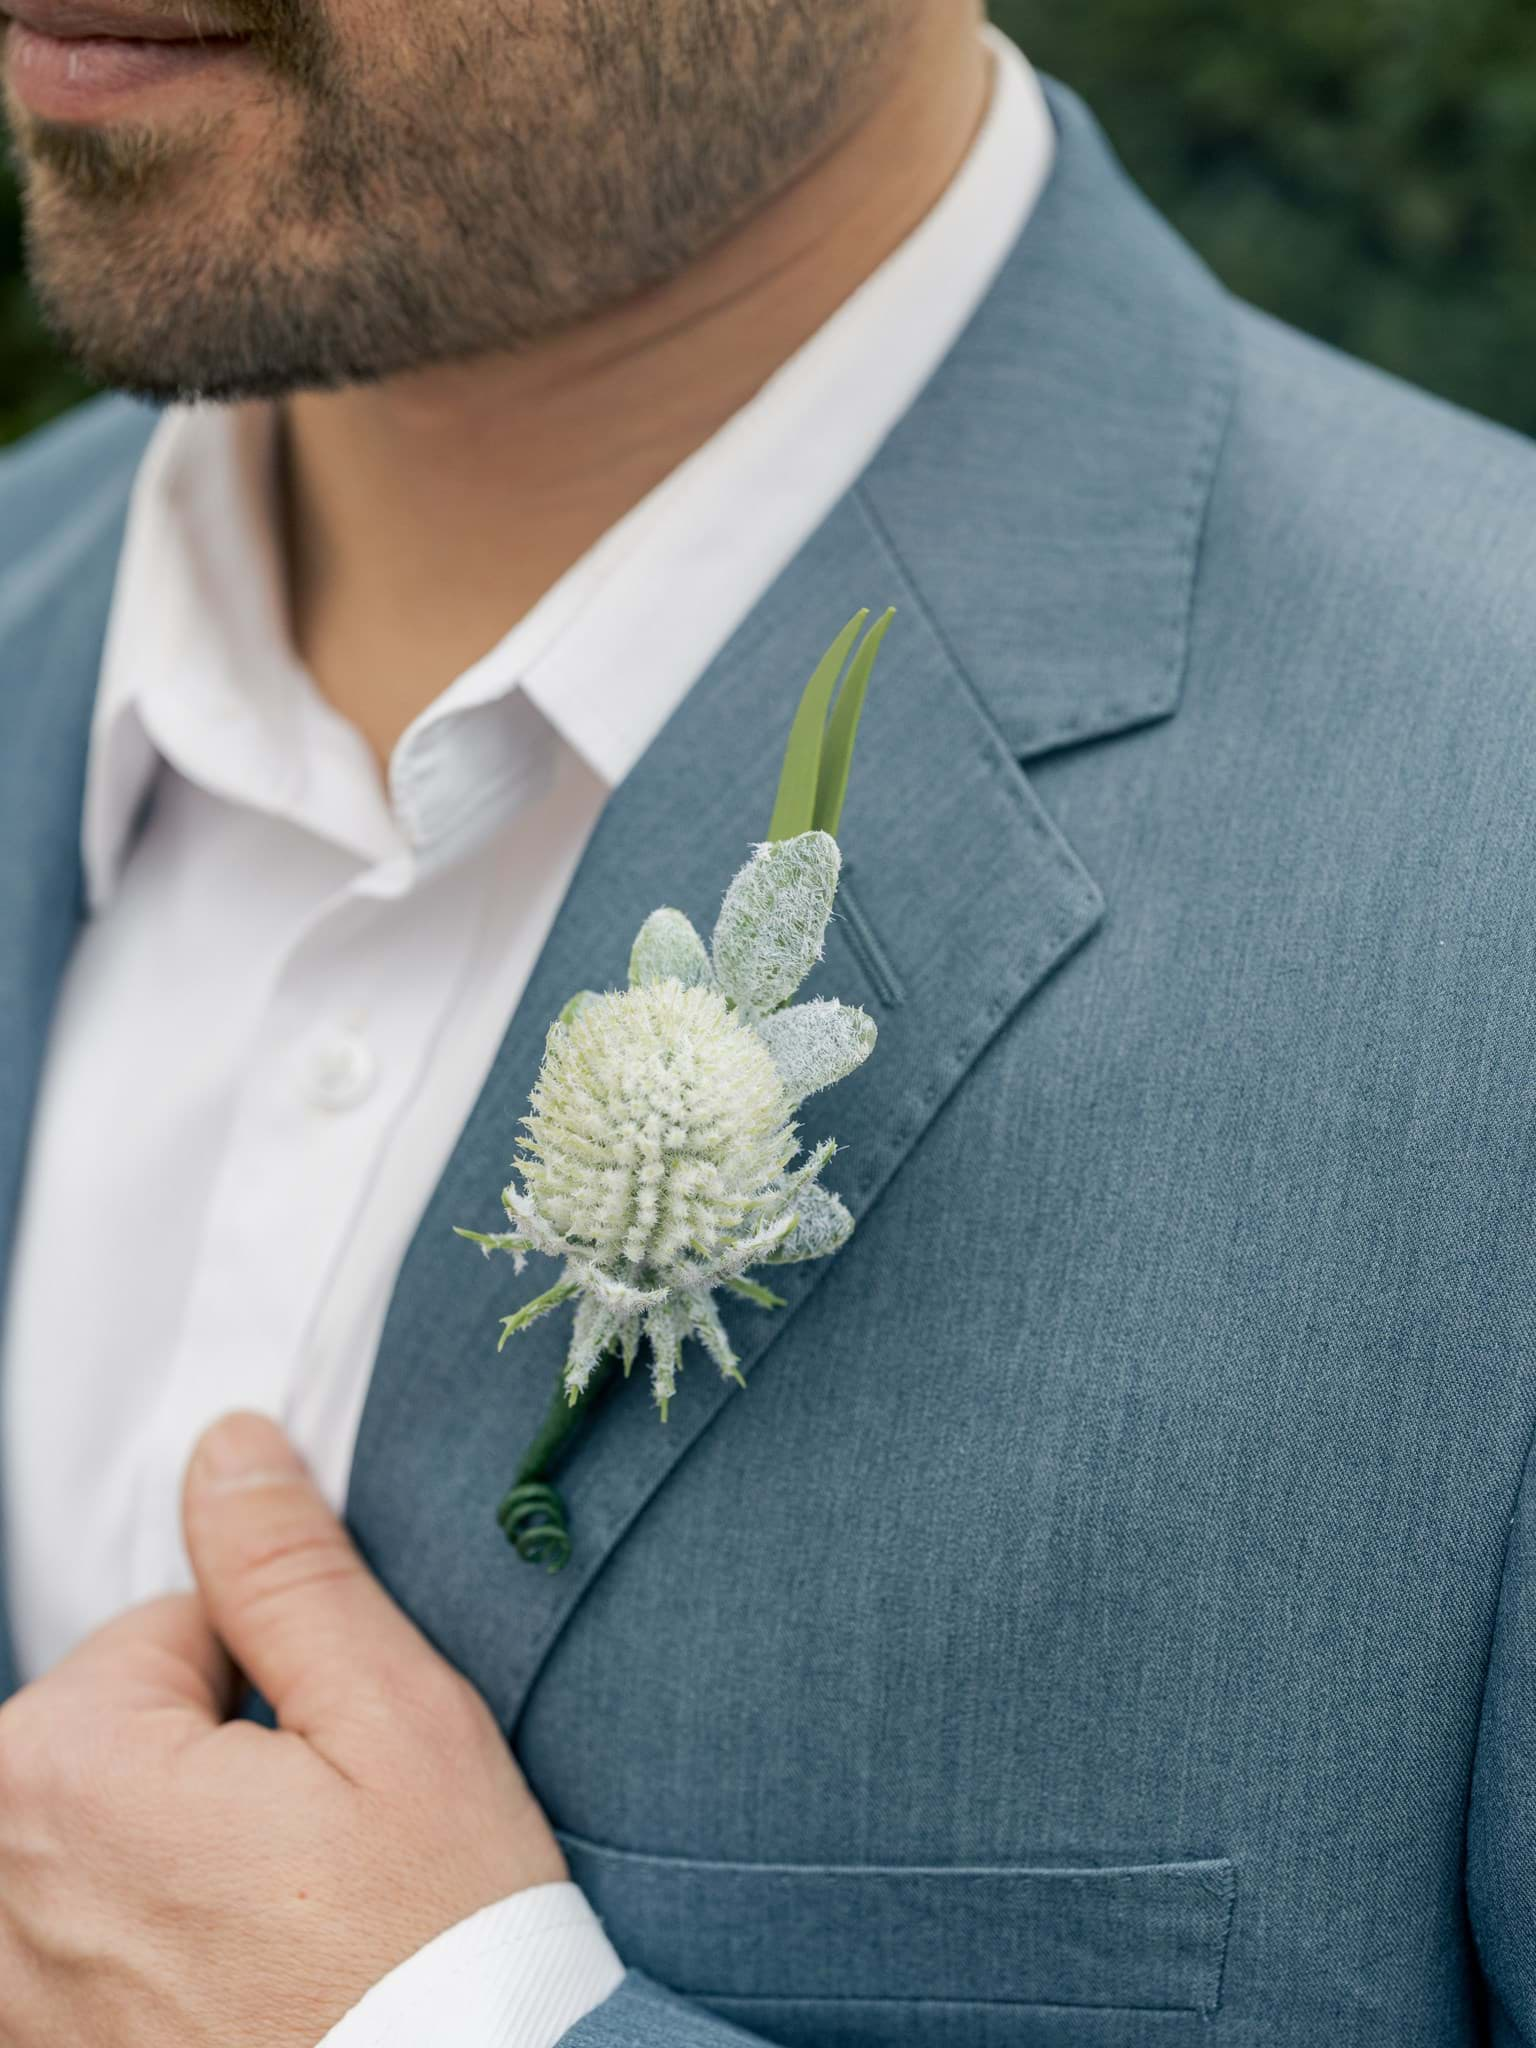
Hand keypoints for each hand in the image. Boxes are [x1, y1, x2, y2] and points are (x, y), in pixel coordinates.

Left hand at [0, 1411, 566, 2047]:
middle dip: (218, 1767)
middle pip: (122, 1734)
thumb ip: (289, 1573)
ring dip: (184, 1863)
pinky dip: (154, 1950)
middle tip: (317, 1861)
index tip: (335, 1777)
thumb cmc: (431, 1948)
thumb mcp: (393, 1722)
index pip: (171, 1632)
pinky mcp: (35, 2044)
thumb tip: (230, 1449)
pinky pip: (87, 1935)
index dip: (281, 1686)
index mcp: (63, 1763)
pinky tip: (236, 1993)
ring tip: (282, 1938)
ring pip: (108, 1834)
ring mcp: (6, 1982)